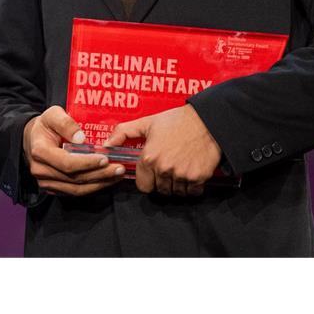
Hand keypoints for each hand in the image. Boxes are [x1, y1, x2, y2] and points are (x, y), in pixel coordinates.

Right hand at [22, 105, 125, 196]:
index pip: (66, 163)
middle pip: (74, 178)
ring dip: (100, 183)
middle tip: (119, 168)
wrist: (33, 139)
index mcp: (40, 151)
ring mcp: (46, 182)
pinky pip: (75, 192)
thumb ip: (66, 123)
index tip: (105, 158)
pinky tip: (107, 180)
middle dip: (99, 174)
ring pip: (77, 189)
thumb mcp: (53, 115)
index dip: (87, 163)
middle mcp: (41, 170)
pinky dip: (93, 187)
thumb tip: (81, 138)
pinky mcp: (53, 189)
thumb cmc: (46, 126)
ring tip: (117, 175)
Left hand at [104, 105, 220, 196]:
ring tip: (179, 169)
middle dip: (161, 182)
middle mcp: (164, 169)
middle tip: (167, 169)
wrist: (206, 120)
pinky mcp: (198, 177)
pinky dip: (191, 186)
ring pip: (175, 193)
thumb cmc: (176, 120)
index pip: (142, 186)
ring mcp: (181, 175)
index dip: (147, 180)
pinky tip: (190, 172)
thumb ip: (123, 132)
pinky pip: (192, 192)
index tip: (151, 173)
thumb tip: (106, 144)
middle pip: (159, 190)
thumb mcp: (146, 123)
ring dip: (176, 185)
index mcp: (149, 157)